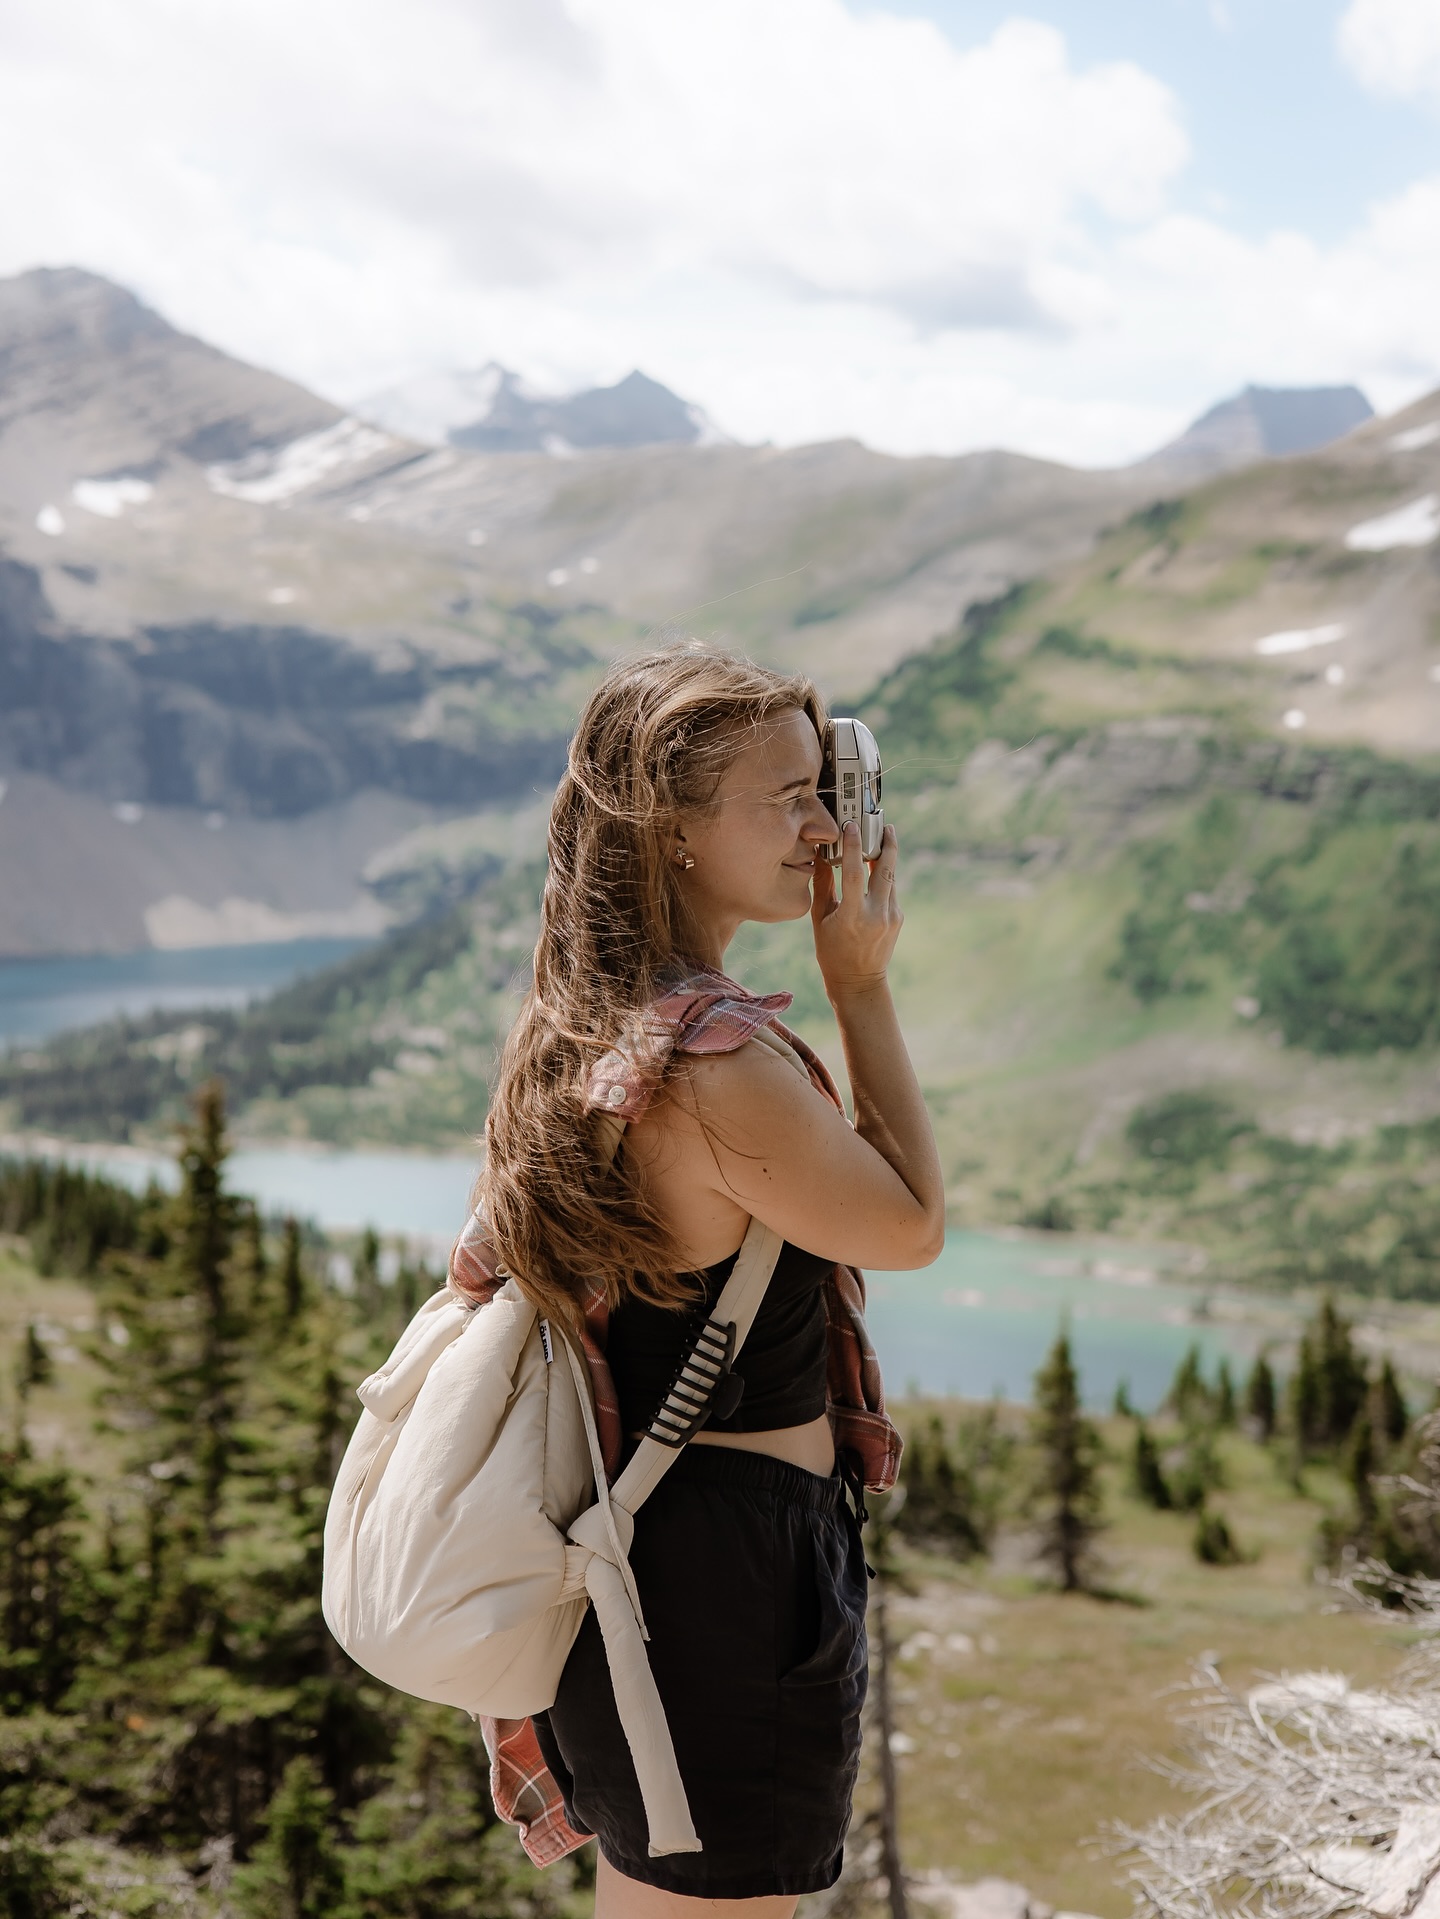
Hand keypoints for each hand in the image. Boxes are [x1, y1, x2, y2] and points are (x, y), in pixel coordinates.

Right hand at [810, 822, 901, 1000]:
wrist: (858, 981)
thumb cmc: (832, 951)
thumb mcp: (821, 919)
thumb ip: (823, 886)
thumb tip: (821, 855)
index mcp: (853, 915)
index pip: (853, 872)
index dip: (853, 845)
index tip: (852, 825)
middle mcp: (876, 914)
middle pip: (886, 869)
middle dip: (887, 843)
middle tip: (885, 823)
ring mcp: (891, 916)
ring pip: (891, 877)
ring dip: (887, 856)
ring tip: (884, 836)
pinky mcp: (898, 917)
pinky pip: (891, 889)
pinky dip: (884, 876)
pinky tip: (876, 865)